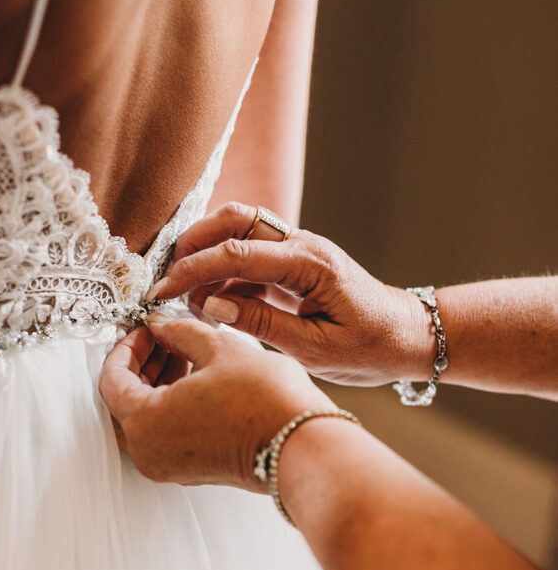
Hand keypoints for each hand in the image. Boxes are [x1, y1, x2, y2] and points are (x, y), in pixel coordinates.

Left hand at [98, 315, 333, 488]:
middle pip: (123, 402)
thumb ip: (179, 333)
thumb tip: (163, 326)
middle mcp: (148, 452)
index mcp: (143, 422)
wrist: (303, 446)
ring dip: (155, 385)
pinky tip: (195, 379)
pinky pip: (164, 434)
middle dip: (139, 366)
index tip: (145, 329)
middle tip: (160, 338)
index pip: (112, 379)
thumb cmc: (264, 402)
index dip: (126, 347)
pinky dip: (170, 406)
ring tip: (181, 353)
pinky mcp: (190, 471)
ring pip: (144, 420)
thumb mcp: (217, 349)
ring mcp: (168, 466)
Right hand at [149, 202, 432, 385]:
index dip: (193, 270)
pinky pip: (251, 252)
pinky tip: (213, 301)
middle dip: (192, 244)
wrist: (406, 337)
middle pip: (234, 220)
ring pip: (240, 228)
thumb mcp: (313, 349)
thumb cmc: (368, 348)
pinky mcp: (295, 261)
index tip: (162, 292)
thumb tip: (213, 304)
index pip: (237, 254)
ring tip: (185, 294)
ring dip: (206, 251)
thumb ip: (262, 323)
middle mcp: (302, 245)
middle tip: (166, 281)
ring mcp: (299, 248)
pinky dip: (225, 269)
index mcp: (309, 264)